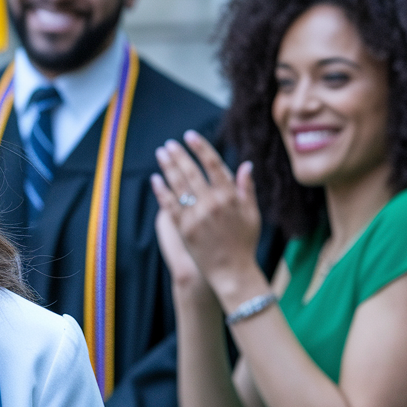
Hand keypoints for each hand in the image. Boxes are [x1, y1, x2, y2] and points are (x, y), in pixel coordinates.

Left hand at [152, 131, 262, 299]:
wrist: (232, 271)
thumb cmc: (244, 242)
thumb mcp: (252, 214)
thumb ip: (246, 188)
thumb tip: (245, 164)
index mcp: (230, 197)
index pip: (213, 165)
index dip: (201, 148)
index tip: (190, 136)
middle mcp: (212, 203)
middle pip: (192, 172)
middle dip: (179, 155)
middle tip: (169, 143)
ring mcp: (197, 216)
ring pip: (178, 185)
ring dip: (168, 167)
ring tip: (161, 154)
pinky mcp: (184, 228)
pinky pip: (169, 205)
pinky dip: (161, 191)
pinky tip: (155, 179)